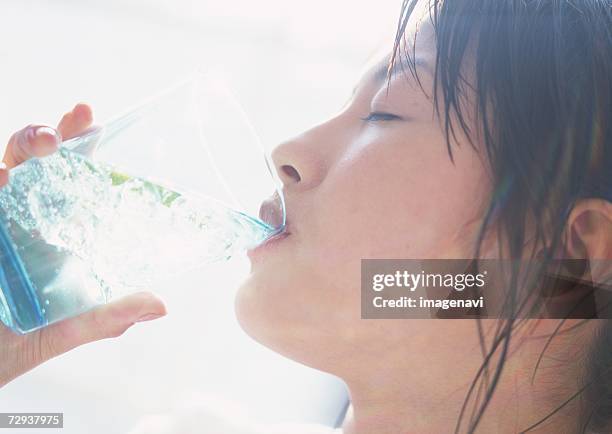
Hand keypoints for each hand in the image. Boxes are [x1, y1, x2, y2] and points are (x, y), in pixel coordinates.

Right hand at [0, 104, 166, 387]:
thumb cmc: (10, 346)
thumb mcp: (62, 329)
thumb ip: (104, 316)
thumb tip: (158, 304)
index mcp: (49, 235)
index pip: (67, 182)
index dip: (79, 148)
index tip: (92, 121)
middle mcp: (18, 221)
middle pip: (33, 164)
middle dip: (50, 135)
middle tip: (71, 126)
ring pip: (4, 168)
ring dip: (21, 149)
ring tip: (44, 144)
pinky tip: (1, 178)